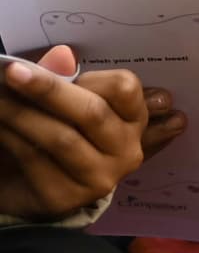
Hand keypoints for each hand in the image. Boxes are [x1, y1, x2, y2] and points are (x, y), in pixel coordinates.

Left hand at [0, 45, 180, 220]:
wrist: (28, 187)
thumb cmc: (51, 134)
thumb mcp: (59, 104)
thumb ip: (62, 80)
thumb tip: (62, 55)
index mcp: (132, 120)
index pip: (126, 88)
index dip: (91, 76)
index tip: (56, 70)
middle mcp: (127, 150)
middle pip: (92, 112)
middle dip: (48, 89)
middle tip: (11, 73)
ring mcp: (101, 178)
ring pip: (61, 138)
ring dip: (21, 114)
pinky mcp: (67, 197)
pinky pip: (36, 160)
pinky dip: (11, 138)